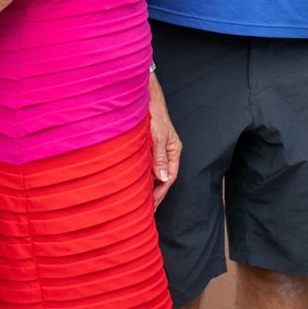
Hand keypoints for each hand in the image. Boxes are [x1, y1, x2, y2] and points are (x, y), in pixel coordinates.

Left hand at [149, 77, 179, 204]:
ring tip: (139, 202)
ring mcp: (156, 150)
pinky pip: (145, 166)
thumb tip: (162, 179)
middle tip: (146, 210)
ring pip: (153, 173)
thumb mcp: (157, 137)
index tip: (152, 205)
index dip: (161, 192)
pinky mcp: (147, 147)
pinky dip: (141, 177)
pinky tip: (134, 185)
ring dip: (147, 186)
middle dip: (155, 194)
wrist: (144, 98)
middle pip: (162, 178)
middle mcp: (166, 152)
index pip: (169, 177)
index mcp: (174, 150)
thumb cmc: (153, 114)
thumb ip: (159, 158)